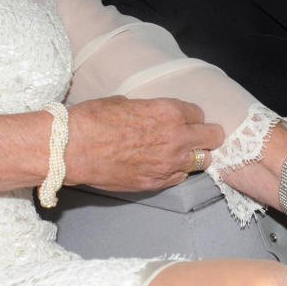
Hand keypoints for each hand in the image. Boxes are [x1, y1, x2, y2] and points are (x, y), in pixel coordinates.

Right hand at [65, 96, 224, 190]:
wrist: (73, 148)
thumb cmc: (93, 120)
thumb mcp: (124, 102)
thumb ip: (147, 109)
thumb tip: (147, 112)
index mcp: (168, 112)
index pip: (199, 114)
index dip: (192, 117)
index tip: (187, 120)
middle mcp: (175, 138)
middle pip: (213, 137)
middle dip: (208, 136)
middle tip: (200, 137)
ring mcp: (168, 164)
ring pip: (202, 161)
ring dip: (194, 156)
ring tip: (182, 154)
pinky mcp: (156, 183)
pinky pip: (179, 178)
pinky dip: (176, 172)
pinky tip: (164, 167)